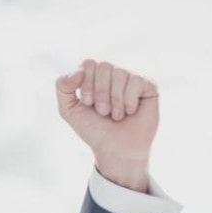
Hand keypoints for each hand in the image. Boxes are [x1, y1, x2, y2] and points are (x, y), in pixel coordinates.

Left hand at [55, 60, 157, 191]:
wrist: (115, 149)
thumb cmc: (94, 129)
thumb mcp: (68, 109)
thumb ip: (62, 87)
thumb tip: (79, 71)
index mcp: (95, 75)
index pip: (88, 63)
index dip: (86, 85)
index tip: (88, 103)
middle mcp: (114, 73)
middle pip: (104, 66)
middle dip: (100, 93)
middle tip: (103, 111)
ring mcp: (132, 78)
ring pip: (120, 72)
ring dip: (114, 100)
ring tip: (116, 114)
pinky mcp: (149, 85)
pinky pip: (136, 80)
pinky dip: (128, 101)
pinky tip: (130, 111)